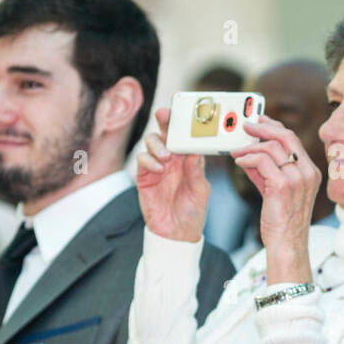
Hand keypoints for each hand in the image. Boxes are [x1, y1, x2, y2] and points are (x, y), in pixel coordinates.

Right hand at [136, 107, 209, 241]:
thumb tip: (194, 152)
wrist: (177, 234)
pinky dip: (149, 160)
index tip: (182, 109)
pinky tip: (159, 169)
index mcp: (188, 159)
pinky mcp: (144, 177)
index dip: (182, 122)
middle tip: (165, 115)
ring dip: (158, 144)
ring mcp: (157, 166)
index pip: (184, 135)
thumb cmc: (193, 212)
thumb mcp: (201, 191)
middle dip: (164, 120)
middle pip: (165, 132)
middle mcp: (172, 159)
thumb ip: (197, 172)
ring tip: (167, 157)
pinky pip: (142, 160)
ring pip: (151, 142)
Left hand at [231, 116, 319, 282]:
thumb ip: (266, 170)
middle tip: (245, 126)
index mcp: (310, 171)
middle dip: (263, 127)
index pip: (293, 140)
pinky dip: (247, 158)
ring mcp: (297, 179)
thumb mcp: (275, 190)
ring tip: (235, 151)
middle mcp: (307, 172)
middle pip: (285, 136)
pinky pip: (261, 161)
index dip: (275, 126)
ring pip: (271, 147)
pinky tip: (238, 162)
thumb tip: (249, 153)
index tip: (260, 120)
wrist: (286, 244)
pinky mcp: (282, 186)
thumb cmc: (282, 221)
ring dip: (249, 146)